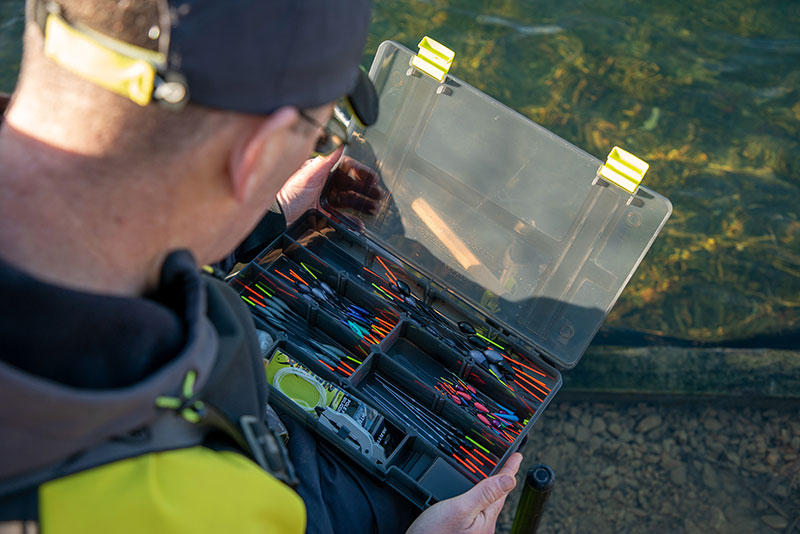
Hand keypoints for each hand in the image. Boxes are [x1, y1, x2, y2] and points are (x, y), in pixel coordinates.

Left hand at [277, 147, 382, 225]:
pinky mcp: (323, 214)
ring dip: (363, 205)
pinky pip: (341, 217)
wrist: (277, 216)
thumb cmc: (288, 192)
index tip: (373, 179)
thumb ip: (326, 159)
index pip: (347, 168)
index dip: (361, 173)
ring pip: (349, 201)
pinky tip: (360, 224)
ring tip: (373, 209)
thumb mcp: (309, 173)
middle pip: (351, 185)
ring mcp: (325, 199)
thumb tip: (339, 142)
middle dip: (366, 190)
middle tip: (378, 195)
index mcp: (323, 171)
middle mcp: (325, 184)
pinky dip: (352, 221)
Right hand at [406, 452, 522, 533]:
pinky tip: (467, 495)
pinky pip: (471, 509)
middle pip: (494, 496)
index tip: (517, 456)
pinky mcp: (458, 531)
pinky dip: (472, 497)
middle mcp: (481, 526)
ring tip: (490, 474)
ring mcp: (471, 530)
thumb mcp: (460, 508)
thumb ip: (484, 493)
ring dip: (485, 486)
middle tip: (506, 462)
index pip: (502, 488)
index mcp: (485, 518)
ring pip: (482, 503)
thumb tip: (509, 479)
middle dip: (499, 477)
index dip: (509, 469)